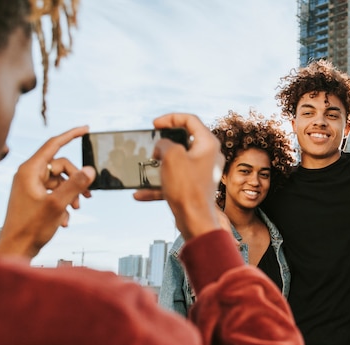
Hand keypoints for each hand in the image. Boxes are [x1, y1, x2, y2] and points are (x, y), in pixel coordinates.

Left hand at [0, 126, 95, 260]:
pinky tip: (65, 219)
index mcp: (30, 171)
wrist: (16, 248)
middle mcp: (29, 175)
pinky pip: (55, 192)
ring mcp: (31, 186)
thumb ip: (75, 185)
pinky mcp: (34, 197)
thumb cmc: (30, 227)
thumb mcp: (58, 205)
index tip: (86, 129)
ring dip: (72, 193)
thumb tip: (90, 169)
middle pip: (61, 166)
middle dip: (77, 179)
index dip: (71, 135)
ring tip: (77, 209)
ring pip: (60, 180)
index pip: (53, 144)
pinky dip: (64, 203)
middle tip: (88, 196)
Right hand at [134, 113, 224, 240]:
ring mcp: (202, 173)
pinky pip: (174, 182)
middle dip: (165, 143)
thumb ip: (164, 144)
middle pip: (185, 140)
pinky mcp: (194, 187)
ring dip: (160, 165)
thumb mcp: (171, 156)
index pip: (190, 120)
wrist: (195, 221)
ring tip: (147, 167)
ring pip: (177, 162)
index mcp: (208, 144)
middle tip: (153, 146)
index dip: (171, 118)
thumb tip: (162, 147)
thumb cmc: (188, 188)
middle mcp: (208, 157)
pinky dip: (158, 186)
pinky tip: (140, 194)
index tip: (155, 124)